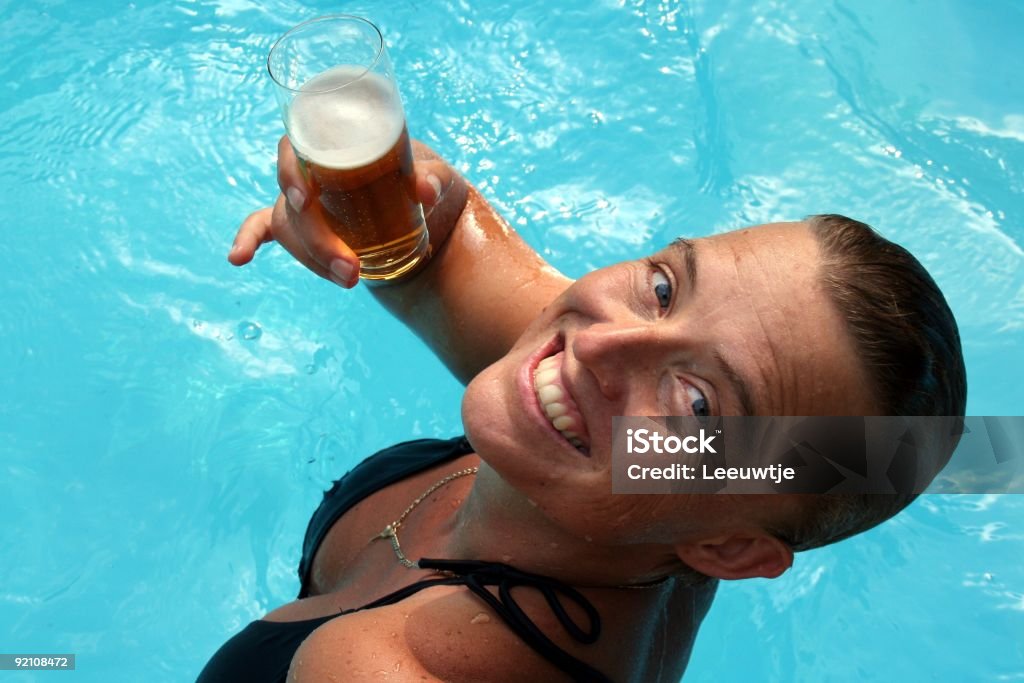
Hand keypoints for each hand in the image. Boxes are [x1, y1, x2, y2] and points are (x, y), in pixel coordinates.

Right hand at [228, 136, 467, 287]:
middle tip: (350, 270)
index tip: (306, 200)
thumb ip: (433, 178)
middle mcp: (314, 168)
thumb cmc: (428, 182)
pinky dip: (249, 240)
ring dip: (313, 258)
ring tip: (350, 279)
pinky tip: (237, 257)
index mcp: (337, 142)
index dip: (293, 172)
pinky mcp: (306, 225)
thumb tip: (423, 190)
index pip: (298, 146)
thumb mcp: (440, 177)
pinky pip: (265, 229)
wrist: (433, 216)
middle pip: (294, 198)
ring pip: (291, 227)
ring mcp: (306, 198)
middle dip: (316, 239)